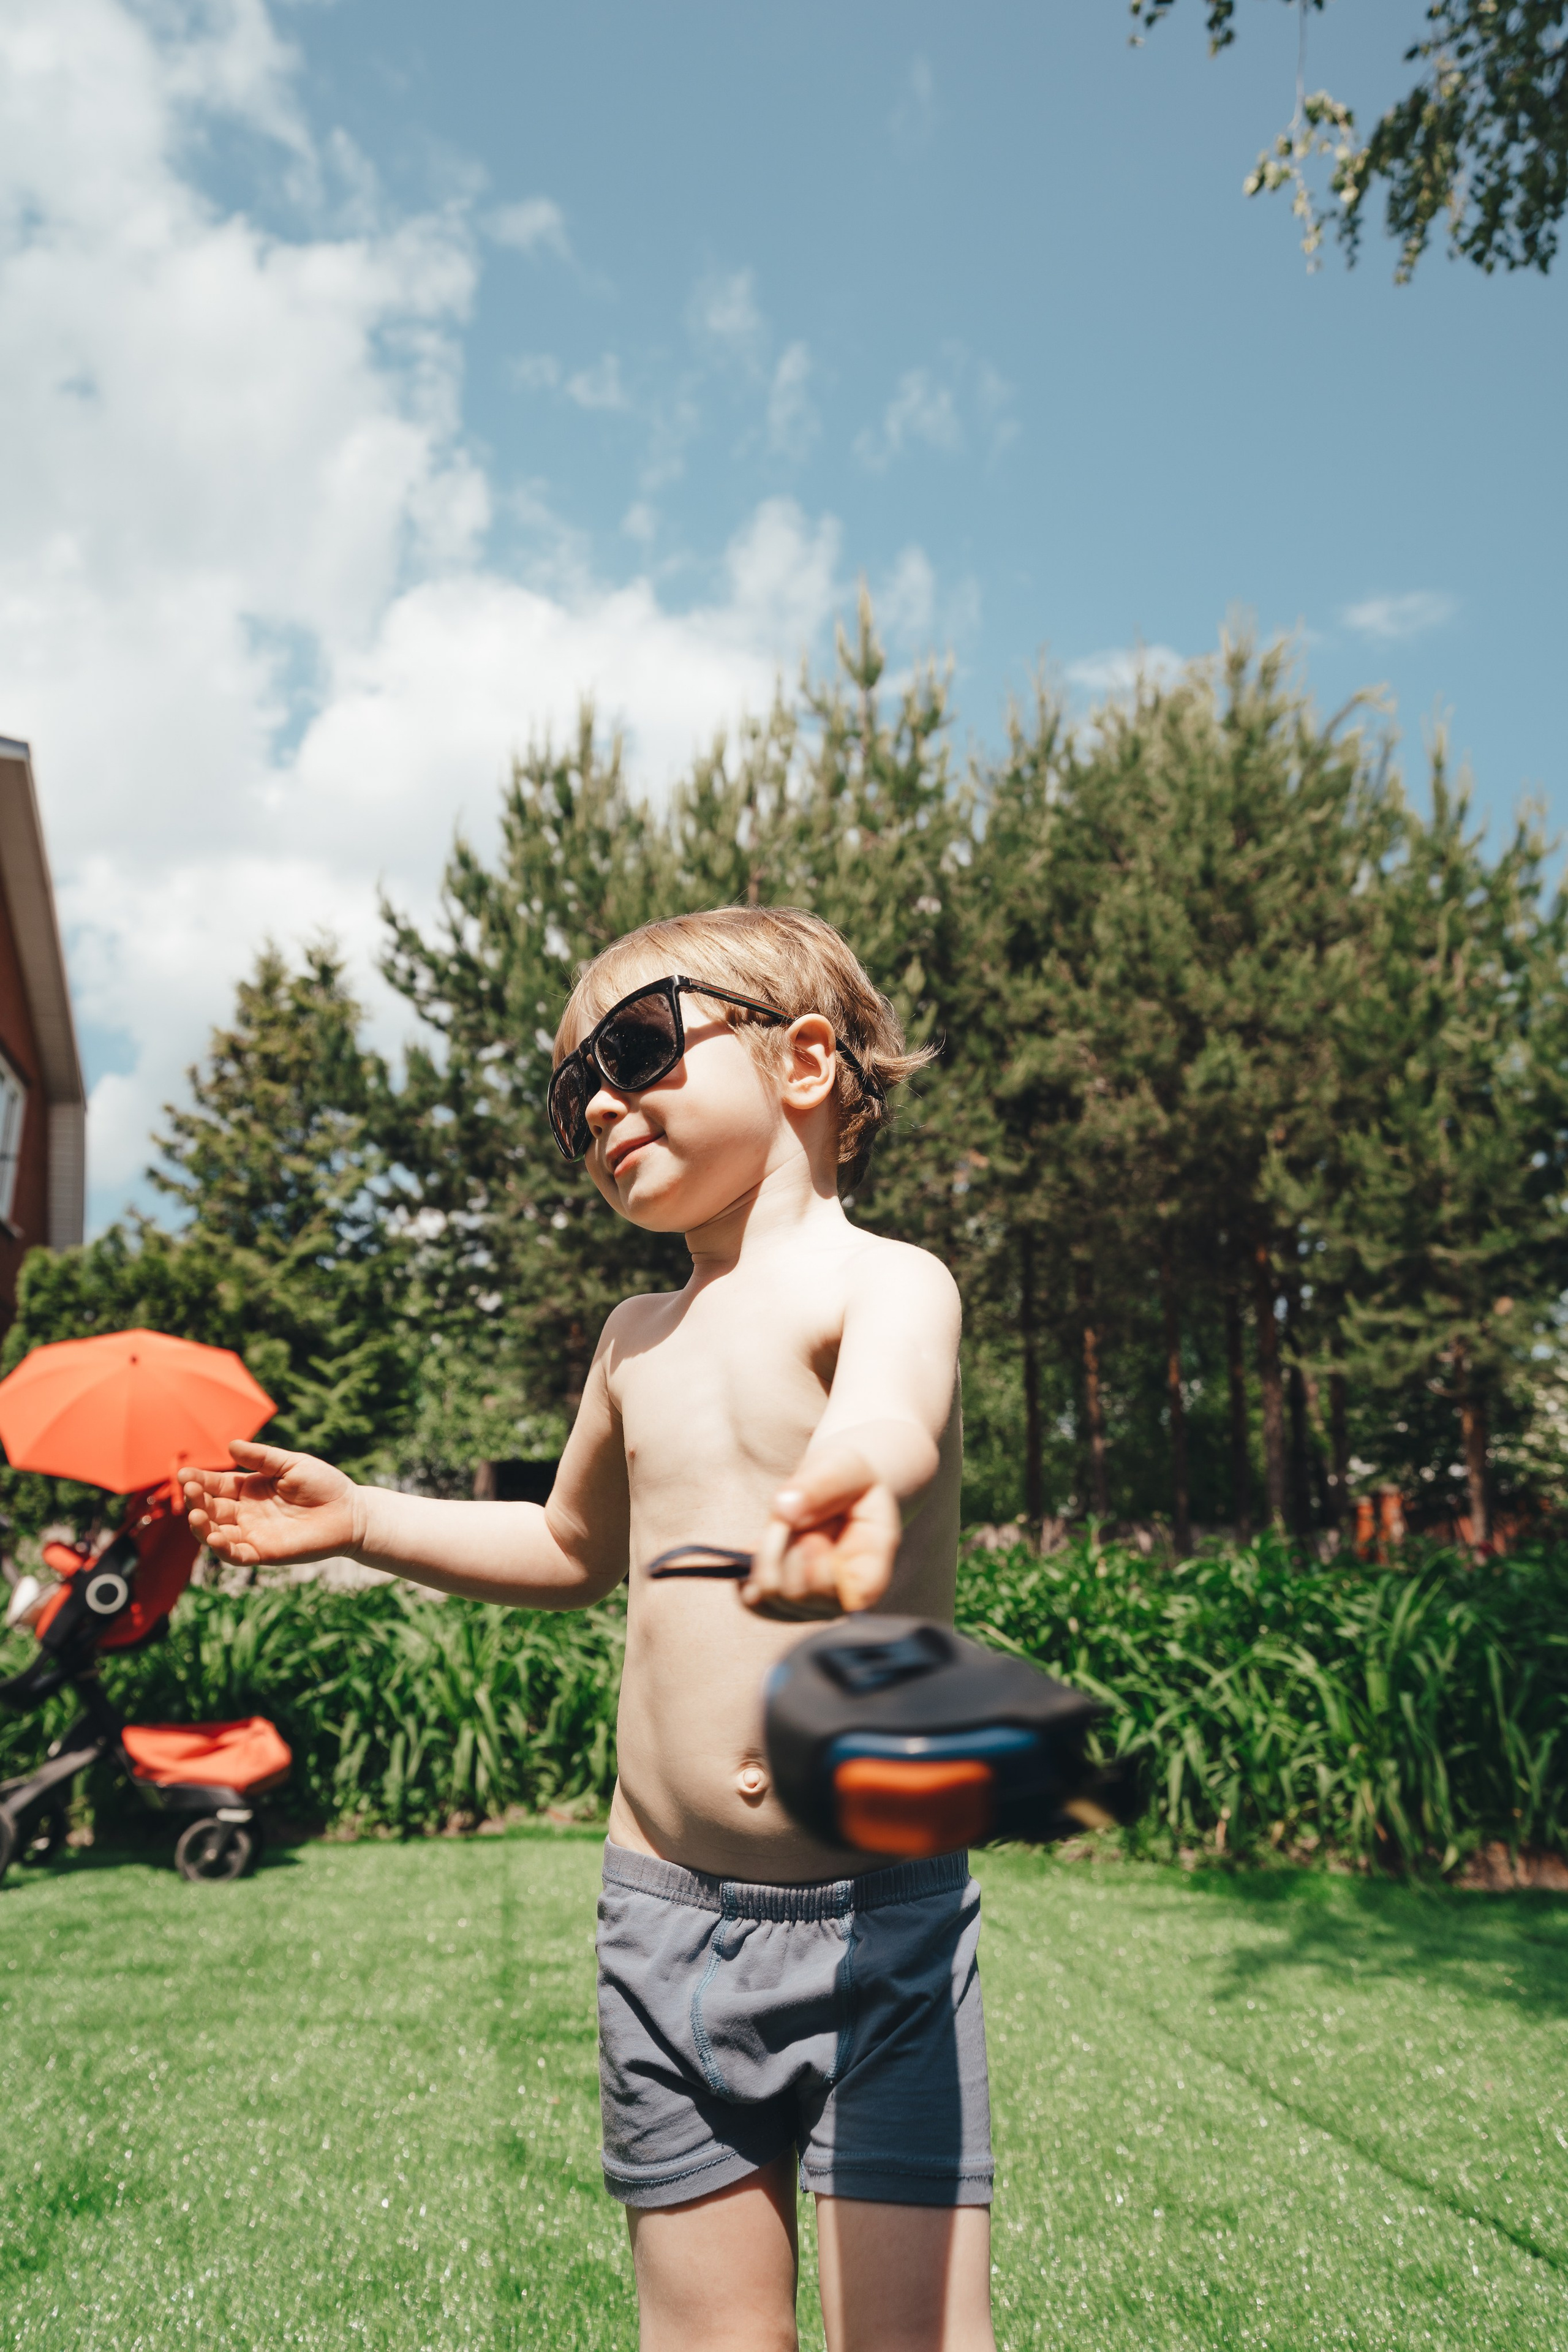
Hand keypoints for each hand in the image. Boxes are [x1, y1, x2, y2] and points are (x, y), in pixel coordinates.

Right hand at [179, 1440, 360, 1568]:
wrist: (350, 1512)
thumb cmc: (323, 1484)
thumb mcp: (291, 1464)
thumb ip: (262, 1458)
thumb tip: (231, 1445)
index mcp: (248, 1488)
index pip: (215, 1484)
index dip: (199, 1480)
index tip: (185, 1475)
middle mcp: (245, 1512)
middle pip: (211, 1508)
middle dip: (197, 1500)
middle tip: (192, 1489)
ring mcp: (252, 1533)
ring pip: (216, 1533)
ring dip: (201, 1526)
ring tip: (195, 1515)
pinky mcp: (263, 1552)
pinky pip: (236, 1555)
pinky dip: (222, 1549)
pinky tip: (214, 1538)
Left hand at [741, 1448, 899, 1617]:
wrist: (833, 1489)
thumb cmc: (846, 1479)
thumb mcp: (842, 1468)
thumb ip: (820, 1485)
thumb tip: (783, 1510)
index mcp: (871, 1568)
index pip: (848, 1595)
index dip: (818, 1569)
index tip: (809, 1536)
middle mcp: (844, 1598)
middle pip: (798, 1595)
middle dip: (783, 1549)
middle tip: (794, 1520)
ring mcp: (813, 1606)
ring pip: (770, 1598)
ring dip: (765, 1554)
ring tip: (786, 1529)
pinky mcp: (782, 1605)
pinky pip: (754, 1602)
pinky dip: (748, 1571)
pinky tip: (760, 1547)